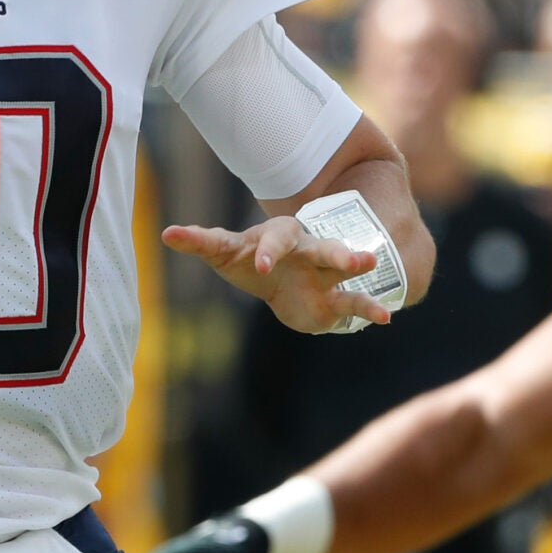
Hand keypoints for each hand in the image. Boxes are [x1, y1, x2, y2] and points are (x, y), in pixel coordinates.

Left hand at [162, 216, 392, 334]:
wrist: (282, 284)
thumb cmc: (250, 260)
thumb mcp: (226, 252)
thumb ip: (201, 242)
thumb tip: (166, 233)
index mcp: (280, 237)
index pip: (275, 239)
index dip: (268, 251)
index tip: (259, 264)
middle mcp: (308, 250)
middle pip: (322, 246)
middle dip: (334, 252)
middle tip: (349, 258)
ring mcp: (325, 273)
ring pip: (344, 267)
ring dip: (356, 265)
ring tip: (371, 266)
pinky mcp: (335, 300)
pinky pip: (354, 303)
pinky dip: (369, 309)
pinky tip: (385, 320)